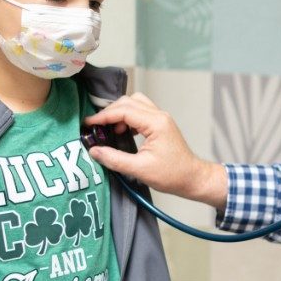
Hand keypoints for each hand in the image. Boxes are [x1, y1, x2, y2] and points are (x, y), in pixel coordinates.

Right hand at [83, 92, 226, 206]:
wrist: (192, 178)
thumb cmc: (172, 175)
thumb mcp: (139, 169)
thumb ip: (114, 159)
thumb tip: (94, 151)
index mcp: (156, 123)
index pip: (124, 110)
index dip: (103, 116)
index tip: (88, 124)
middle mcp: (159, 116)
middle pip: (128, 102)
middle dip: (109, 112)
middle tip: (95, 126)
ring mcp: (161, 119)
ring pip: (135, 103)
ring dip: (119, 112)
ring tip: (109, 129)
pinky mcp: (160, 124)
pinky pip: (141, 112)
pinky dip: (128, 117)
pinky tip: (122, 131)